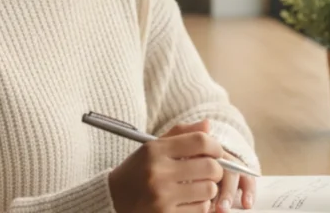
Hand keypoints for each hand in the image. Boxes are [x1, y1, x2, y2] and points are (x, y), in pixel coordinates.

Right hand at [108, 122, 224, 211]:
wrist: (112, 199)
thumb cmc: (137, 170)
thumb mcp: (152, 147)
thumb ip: (180, 133)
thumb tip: (208, 125)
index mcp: (155, 151)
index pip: (200, 141)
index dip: (216, 145)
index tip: (216, 152)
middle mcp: (158, 172)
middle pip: (210, 167)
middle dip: (216, 169)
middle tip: (211, 171)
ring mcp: (162, 197)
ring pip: (209, 190)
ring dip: (209, 189)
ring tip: (199, 187)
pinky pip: (200, 209)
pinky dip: (201, 205)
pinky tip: (190, 201)